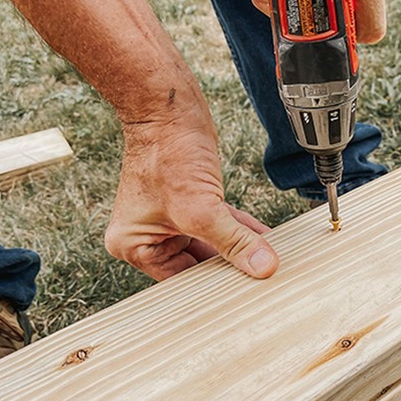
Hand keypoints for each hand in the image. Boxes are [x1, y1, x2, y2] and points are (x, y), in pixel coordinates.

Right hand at [104, 98, 278, 280]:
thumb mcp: (202, 208)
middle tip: (259, 277)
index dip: (212, 283)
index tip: (243, 291)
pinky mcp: (190, 203)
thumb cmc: (166, 152)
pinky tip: (262, 239)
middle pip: (196, 263)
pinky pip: (217, 225)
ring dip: (239, 247)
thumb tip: (263, 266)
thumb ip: (233, 241)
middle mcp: (147, 235)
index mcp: (134, 244)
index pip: (179, 278)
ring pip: (211, 243)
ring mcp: (169, 219)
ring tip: (267, 259)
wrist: (169, 109)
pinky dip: (238, 230)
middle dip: (229, 265)